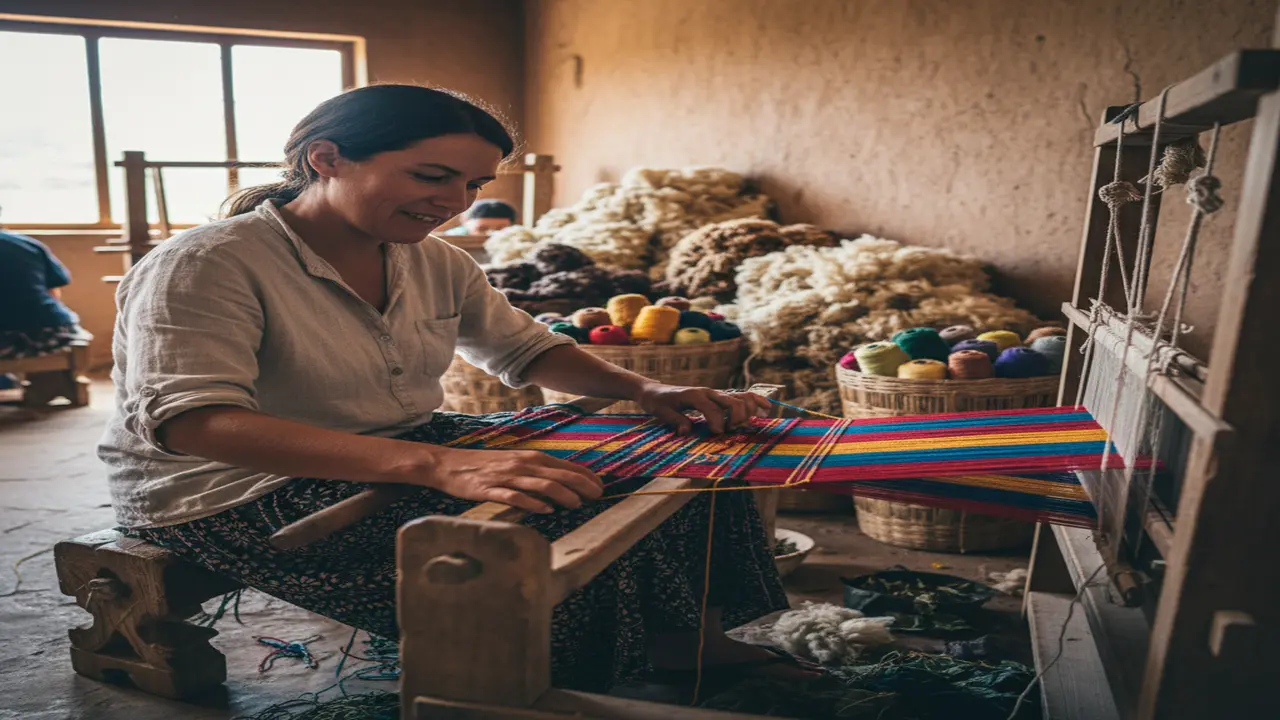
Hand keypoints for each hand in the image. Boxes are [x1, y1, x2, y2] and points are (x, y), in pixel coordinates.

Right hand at [395, 445, 602, 513]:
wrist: (448, 465)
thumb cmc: (485, 466)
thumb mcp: (515, 464)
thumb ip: (537, 472)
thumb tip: (563, 483)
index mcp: (530, 457)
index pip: (565, 466)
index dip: (586, 476)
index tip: (601, 487)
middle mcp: (522, 464)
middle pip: (559, 475)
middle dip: (582, 485)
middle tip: (597, 497)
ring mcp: (506, 477)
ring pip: (541, 485)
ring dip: (562, 494)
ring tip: (577, 505)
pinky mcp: (490, 490)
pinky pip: (514, 497)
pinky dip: (532, 503)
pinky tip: (545, 511)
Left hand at [632, 383, 771, 434]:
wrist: (655, 391)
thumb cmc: (657, 402)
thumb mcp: (661, 412)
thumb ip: (675, 421)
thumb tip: (686, 431)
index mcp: (694, 395)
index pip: (712, 408)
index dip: (717, 421)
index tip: (717, 433)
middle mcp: (708, 392)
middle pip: (732, 401)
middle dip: (736, 418)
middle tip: (730, 431)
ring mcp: (715, 393)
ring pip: (740, 397)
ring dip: (747, 411)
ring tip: (745, 423)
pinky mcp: (719, 397)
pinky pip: (741, 396)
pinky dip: (755, 400)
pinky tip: (766, 407)